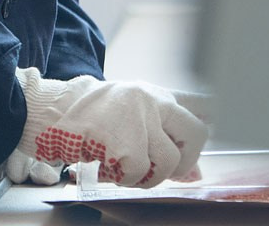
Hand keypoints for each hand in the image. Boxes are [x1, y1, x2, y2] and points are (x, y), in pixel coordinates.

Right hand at [11, 69, 208, 188]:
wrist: (47, 110)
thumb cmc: (85, 114)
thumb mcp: (126, 115)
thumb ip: (161, 137)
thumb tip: (195, 173)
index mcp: (153, 92)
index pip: (199, 99)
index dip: (215, 115)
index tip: (221, 124)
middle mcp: (151, 99)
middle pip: (196, 133)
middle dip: (185, 159)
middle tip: (162, 167)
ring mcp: (139, 118)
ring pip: (168, 162)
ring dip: (147, 175)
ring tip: (121, 166)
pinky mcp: (125, 141)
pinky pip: (139, 172)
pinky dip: (122, 177)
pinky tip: (105, 165)